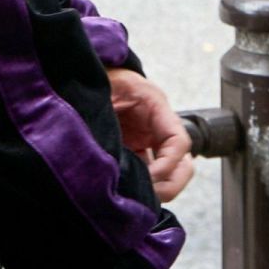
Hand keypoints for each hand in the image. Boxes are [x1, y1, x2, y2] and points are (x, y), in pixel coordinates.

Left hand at [104, 67, 194, 201]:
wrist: (86, 72)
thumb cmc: (99, 75)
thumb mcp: (105, 88)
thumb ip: (108, 114)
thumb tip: (108, 151)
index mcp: (155, 107)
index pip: (179, 142)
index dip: (168, 164)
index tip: (149, 178)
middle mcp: (157, 128)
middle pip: (182, 164)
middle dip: (169, 184)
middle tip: (146, 196)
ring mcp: (147, 141)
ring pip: (167, 174)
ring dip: (155, 189)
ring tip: (132, 196)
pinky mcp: (134, 152)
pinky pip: (147, 175)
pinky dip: (140, 187)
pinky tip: (123, 192)